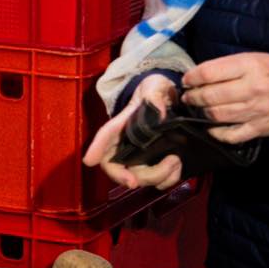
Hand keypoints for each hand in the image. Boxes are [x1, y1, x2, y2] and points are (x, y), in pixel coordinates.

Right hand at [83, 73, 184, 190]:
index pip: (106, 135)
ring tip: (176, 160)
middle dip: (138, 176)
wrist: (171, 100)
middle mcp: (126, 144)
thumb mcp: (155, 85)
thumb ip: (155, 95)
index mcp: (122, 124)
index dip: (96, 148)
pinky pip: (158, 181)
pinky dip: (169, 179)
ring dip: (160, 176)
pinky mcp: (155, 164)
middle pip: (120, 168)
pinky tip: (178, 166)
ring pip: (140, 178)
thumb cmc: (155, 92)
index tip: (89, 160)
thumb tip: (158, 113)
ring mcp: (140, 157)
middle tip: (162, 166)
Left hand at [181, 52, 268, 144]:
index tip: (187, 80)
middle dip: (193, 97)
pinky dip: (216, 132)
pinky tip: (211, 127)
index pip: (210, 72)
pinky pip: (230, 135)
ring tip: (198, 108)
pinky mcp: (258, 128)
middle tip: (187, 97)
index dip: (192, 77)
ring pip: (217, 115)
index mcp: (248, 67)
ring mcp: (254, 111)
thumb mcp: (250, 59)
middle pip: (210, 96)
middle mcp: (251, 89)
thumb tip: (196, 76)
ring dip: (202, 112)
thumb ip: (225, 67)